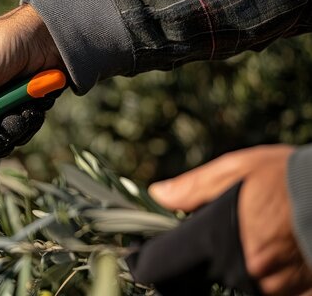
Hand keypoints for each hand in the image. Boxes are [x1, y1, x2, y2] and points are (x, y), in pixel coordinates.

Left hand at [143, 145, 311, 294]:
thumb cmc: (290, 177)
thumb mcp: (236, 169)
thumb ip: (193, 187)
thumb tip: (158, 195)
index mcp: (224, 241)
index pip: (170, 263)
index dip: (159, 256)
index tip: (156, 250)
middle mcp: (247, 270)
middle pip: (203, 275)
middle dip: (203, 257)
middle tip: (219, 233)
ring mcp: (274, 286)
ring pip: (235, 283)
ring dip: (234, 266)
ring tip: (251, 237)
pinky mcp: (296, 292)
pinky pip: (266, 289)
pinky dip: (263, 275)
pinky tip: (271, 250)